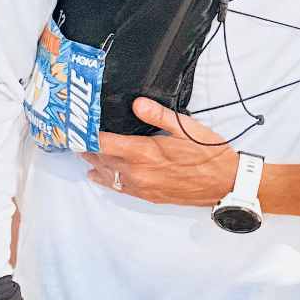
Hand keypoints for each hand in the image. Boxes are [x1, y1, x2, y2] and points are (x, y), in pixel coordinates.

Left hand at [81, 100, 238, 207]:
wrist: (224, 184)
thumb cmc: (208, 154)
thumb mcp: (186, 128)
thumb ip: (158, 116)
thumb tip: (137, 104)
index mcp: (143, 153)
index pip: (104, 143)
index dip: (87, 135)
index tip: (76, 126)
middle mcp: (137, 173)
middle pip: (101, 159)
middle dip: (87, 147)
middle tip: (74, 135)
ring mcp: (142, 187)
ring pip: (107, 175)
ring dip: (94, 163)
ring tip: (83, 152)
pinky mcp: (148, 196)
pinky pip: (119, 188)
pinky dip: (106, 179)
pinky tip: (98, 174)